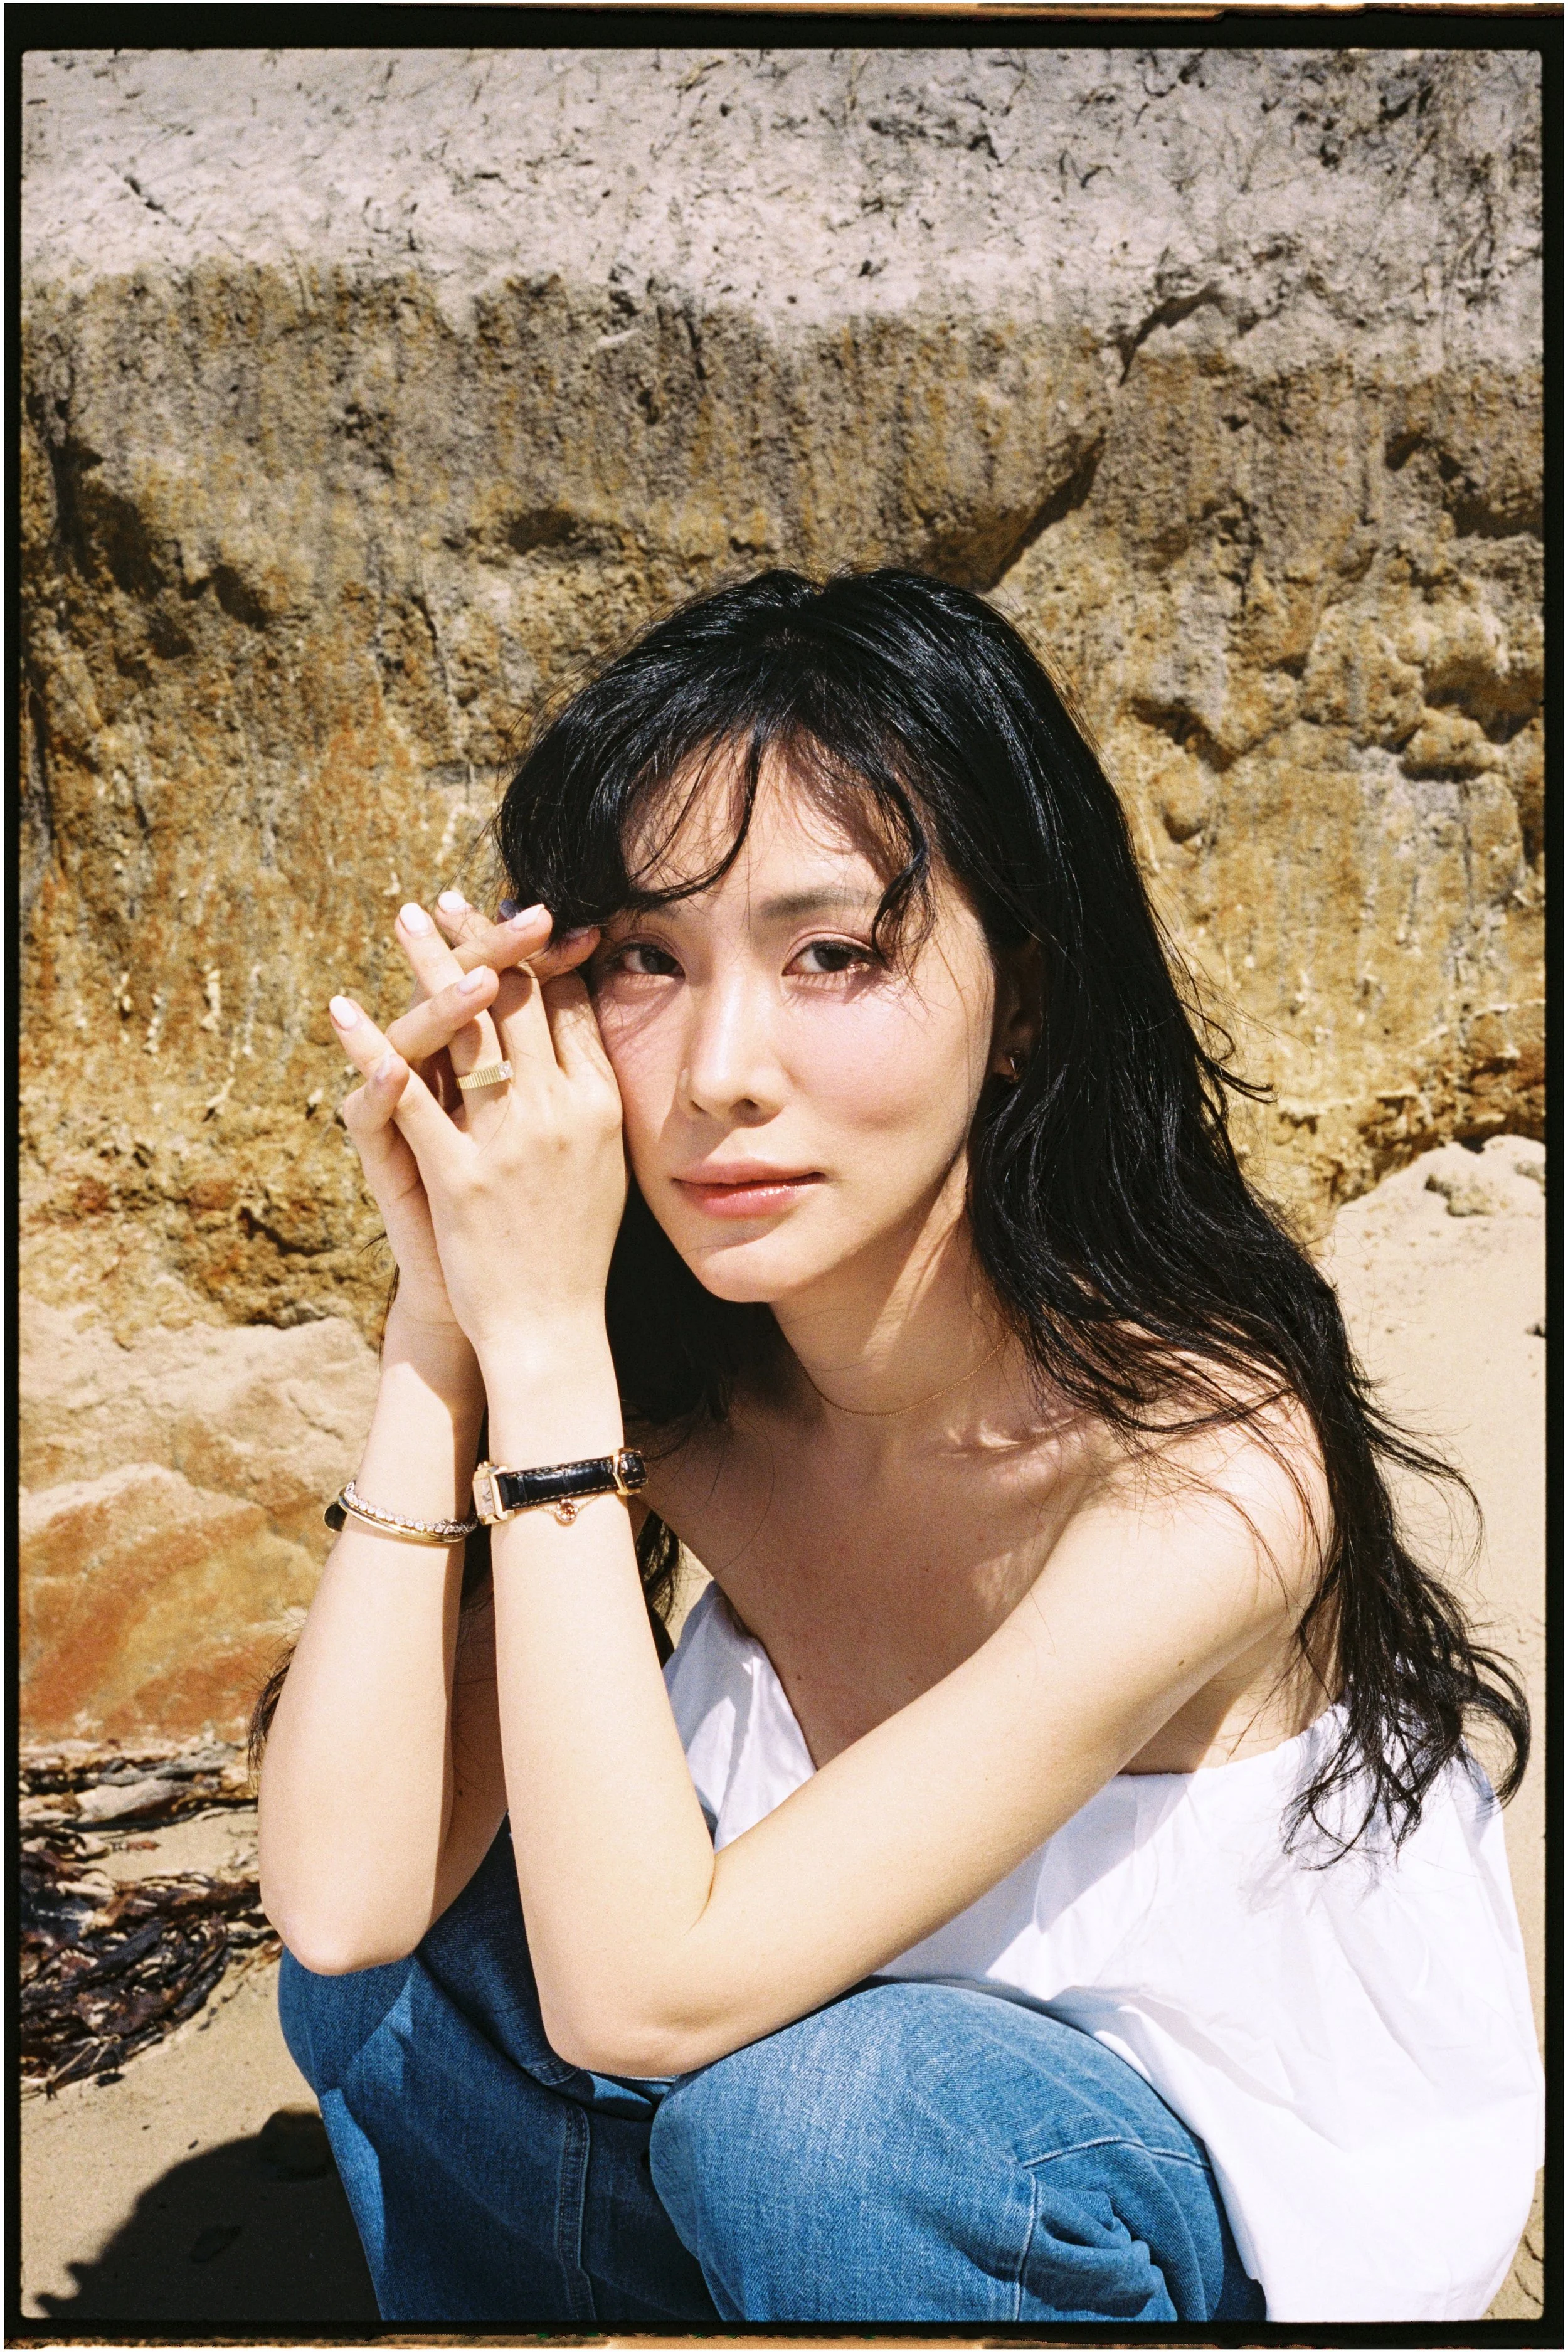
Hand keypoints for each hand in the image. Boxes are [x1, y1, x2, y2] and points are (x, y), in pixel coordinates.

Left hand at [330, 898, 622, 1373]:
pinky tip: (341, 1011)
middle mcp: (561, 1110)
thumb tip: (574, 1033)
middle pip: (517, 1000)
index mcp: (600, 1102)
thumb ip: (589, 1094)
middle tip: (444, 900)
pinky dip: (370, 1050)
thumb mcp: (603, 1160)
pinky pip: (409, 1098)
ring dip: (430, 964)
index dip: (531, 952)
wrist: (553, 1327)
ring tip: (405, 918)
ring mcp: (512, 1141)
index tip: (502, 915)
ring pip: (468, 1030)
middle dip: (478, 940)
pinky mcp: (462, 1175)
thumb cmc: (575, 1247)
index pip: (565, 1003)